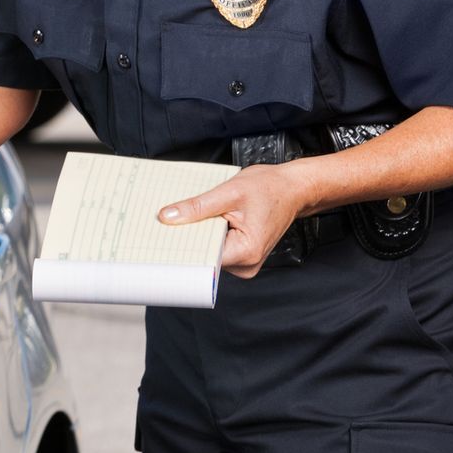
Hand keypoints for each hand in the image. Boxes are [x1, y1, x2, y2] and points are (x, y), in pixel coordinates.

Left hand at [156, 163, 310, 279]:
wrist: (292, 188)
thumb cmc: (269, 188)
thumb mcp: (229, 192)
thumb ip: (197, 207)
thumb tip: (168, 217)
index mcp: (246, 251)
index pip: (203, 259)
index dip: (181, 248)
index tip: (160, 239)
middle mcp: (247, 264)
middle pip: (204, 257)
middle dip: (186, 239)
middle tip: (167, 222)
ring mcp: (245, 262)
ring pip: (208, 253)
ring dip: (197, 236)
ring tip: (191, 217)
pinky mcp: (242, 256)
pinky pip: (216, 249)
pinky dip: (207, 236)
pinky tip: (204, 221)